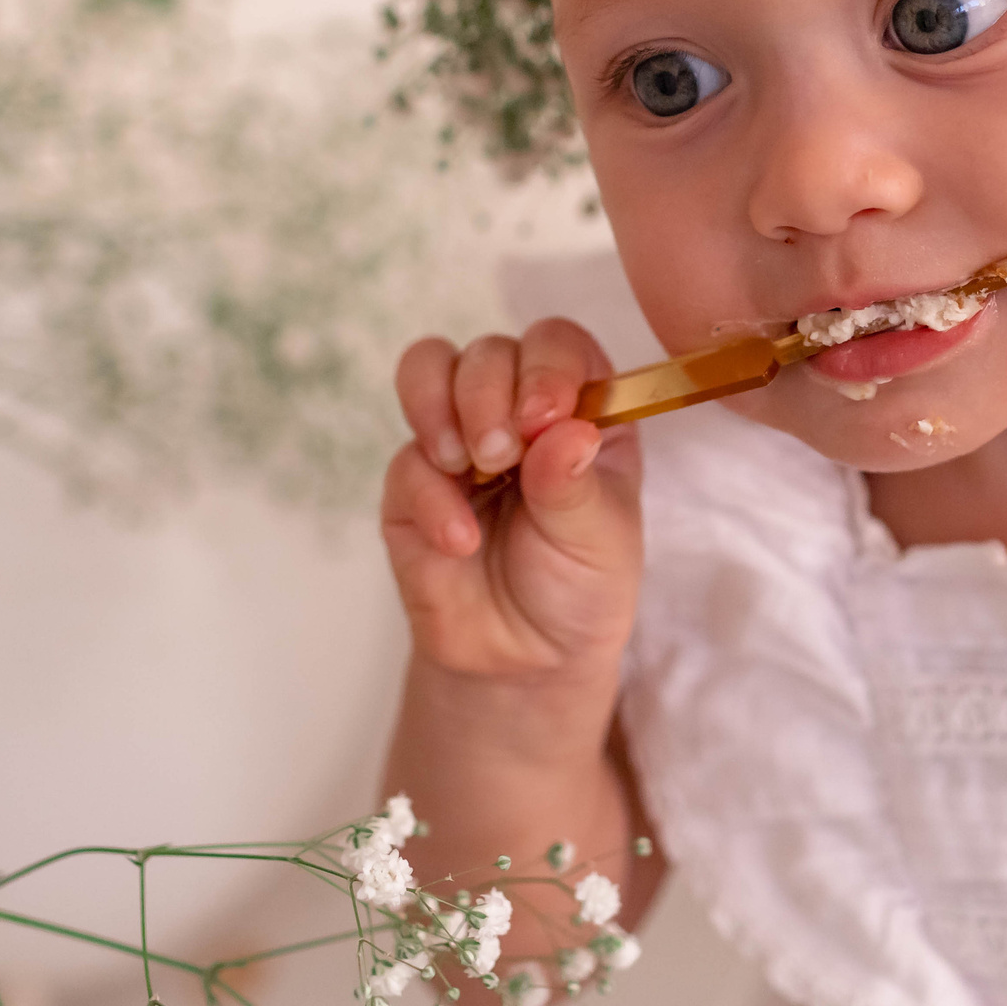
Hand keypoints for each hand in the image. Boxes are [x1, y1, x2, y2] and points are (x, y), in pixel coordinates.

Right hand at [381, 319, 643, 685]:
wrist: (525, 660)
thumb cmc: (579, 585)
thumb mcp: (601, 541)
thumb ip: (575, 485)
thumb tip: (566, 432)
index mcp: (580, 409)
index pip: (557, 345)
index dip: (546, 365)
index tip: (544, 415)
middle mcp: (516, 410)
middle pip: (488, 351)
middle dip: (488, 393)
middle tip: (502, 455)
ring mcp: (460, 439)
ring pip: (429, 370)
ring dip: (442, 408)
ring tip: (472, 467)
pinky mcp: (413, 483)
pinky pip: (405, 461)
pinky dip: (431, 497)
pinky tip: (459, 539)